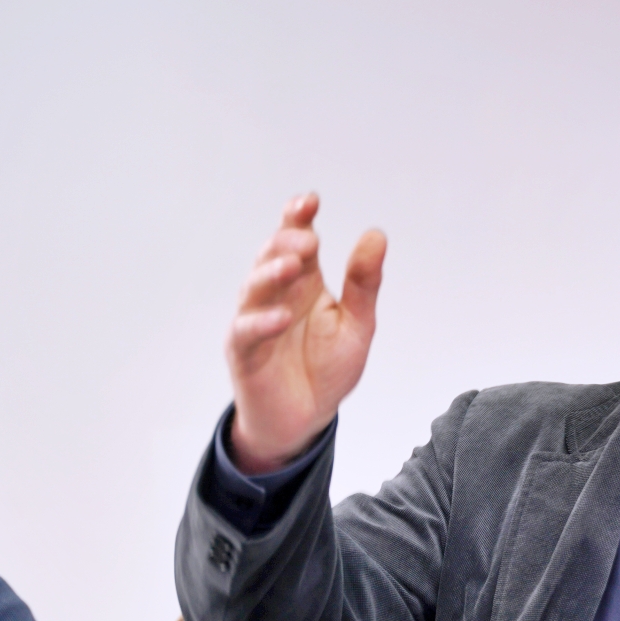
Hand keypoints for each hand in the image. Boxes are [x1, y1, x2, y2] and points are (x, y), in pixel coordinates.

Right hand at [226, 193, 386, 473]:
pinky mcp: (243, 353)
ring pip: (254, 288)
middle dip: (286, 242)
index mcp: (304, 282)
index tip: (310, 201)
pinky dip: (262, 322)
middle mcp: (276, 295)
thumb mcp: (356, 325)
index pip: (296, 239)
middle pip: (272, 256)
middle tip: (308, 239)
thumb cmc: (326, 369)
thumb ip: (363, 284)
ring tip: (294, 265)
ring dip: (272, 273)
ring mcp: (256, 321)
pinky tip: (282, 318)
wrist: (305, 419)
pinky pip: (246, 332)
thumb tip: (376, 235)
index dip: (298, 217)